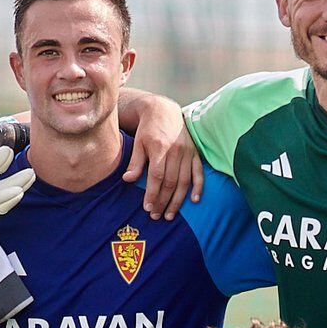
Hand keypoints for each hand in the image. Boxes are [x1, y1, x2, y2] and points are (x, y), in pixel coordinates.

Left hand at [122, 95, 202, 219]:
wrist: (164, 111)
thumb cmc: (148, 129)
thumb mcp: (138, 143)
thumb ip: (135, 162)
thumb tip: (128, 180)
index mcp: (159, 147)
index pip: (157, 176)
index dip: (152, 194)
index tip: (147, 208)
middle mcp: (175, 150)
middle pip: (170, 182)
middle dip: (163, 201)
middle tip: (156, 216)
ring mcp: (188, 152)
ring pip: (184, 181)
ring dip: (178, 200)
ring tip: (169, 215)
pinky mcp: (195, 153)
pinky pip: (199, 172)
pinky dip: (198, 187)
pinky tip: (194, 200)